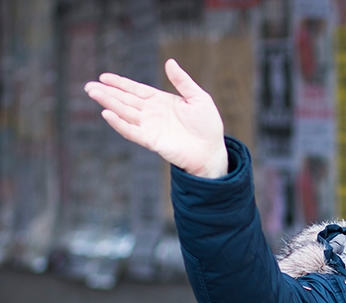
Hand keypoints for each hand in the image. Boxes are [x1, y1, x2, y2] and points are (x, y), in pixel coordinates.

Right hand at [83, 58, 227, 178]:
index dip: (120, 83)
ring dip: (109, 103)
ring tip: (93, 93)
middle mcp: (152, 113)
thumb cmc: (208, 126)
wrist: (211, 151)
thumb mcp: (198, 98)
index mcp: (161, 101)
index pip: (135, 90)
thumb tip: (170, 62)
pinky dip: (119, 123)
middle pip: (125, 100)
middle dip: (107, 92)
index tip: (104, 77)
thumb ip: (182, 81)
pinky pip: (132, 131)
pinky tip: (107, 114)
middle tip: (89, 86)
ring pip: (124, 113)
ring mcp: (150, 127)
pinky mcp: (151, 140)